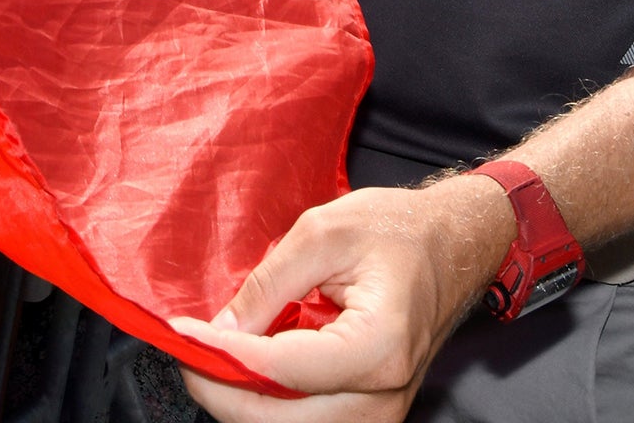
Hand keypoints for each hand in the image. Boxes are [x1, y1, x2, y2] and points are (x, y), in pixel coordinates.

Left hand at [169, 176, 512, 421]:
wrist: (452, 244)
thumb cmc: (396, 230)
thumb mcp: (322, 233)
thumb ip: (268, 285)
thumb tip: (221, 329)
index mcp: (379, 346)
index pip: (280, 368)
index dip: (221, 354)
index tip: (181, 332)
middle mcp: (383, 395)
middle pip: (280, 420)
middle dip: (221, 390)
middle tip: (187, 350)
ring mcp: (379, 411)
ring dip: (241, 400)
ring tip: (212, 356)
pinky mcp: (368, 410)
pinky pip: (306, 418)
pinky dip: (267, 401)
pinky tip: (245, 366)